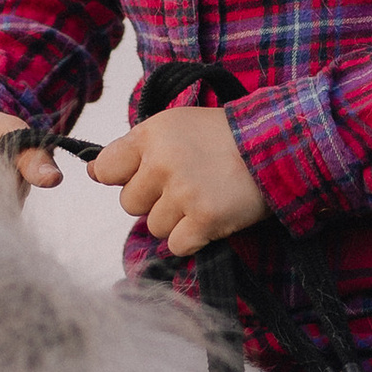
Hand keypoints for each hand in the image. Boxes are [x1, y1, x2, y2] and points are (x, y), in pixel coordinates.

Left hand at [91, 104, 266, 255]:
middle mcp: (162, 163)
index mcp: (151, 135)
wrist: (277, 147)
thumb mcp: (176, 125)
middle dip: (154, 201)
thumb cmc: (224, 136)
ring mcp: (183, 193)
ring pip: (154, 227)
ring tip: (204, 198)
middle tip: (187, 185)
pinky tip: (210, 218)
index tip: (144, 176)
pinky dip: (192, 239)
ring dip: (176, 221)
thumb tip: (93, 172)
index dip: (123, 177)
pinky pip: (176, 246)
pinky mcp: (204, 220)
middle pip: (130, 204)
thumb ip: (135, 147)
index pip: (105, 169)